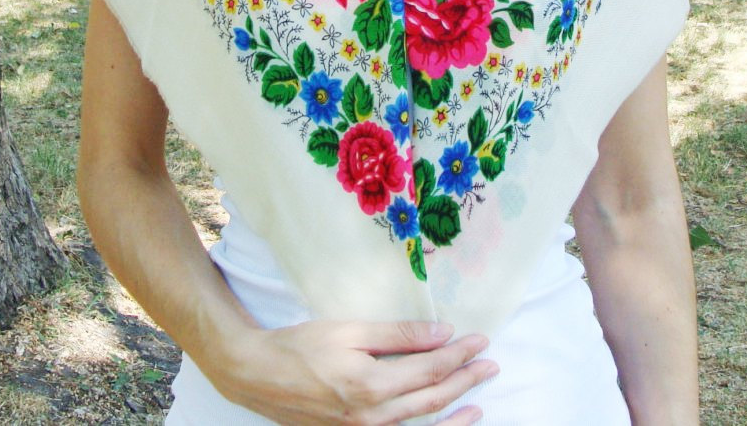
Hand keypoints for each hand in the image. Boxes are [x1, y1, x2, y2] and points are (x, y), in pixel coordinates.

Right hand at [206, 318, 498, 424]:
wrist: (256, 375)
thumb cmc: (300, 347)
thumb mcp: (350, 330)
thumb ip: (399, 335)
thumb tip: (442, 332)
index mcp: (372, 386)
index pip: (430, 370)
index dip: (459, 355)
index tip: (480, 341)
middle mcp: (372, 418)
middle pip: (431, 399)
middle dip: (465, 381)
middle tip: (490, 365)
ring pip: (421, 425)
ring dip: (453, 413)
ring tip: (477, 404)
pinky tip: (440, 424)